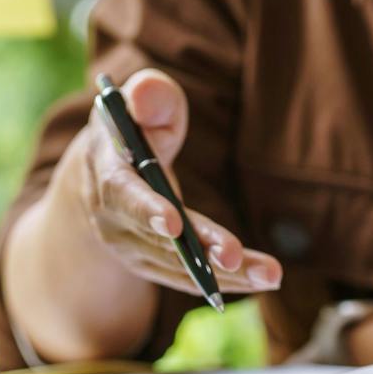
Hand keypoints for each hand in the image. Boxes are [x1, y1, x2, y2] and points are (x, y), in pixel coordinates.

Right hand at [52, 69, 280, 296]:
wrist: (102, 171)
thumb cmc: (134, 126)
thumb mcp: (138, 104)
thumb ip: (150, 96)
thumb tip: (147, 93)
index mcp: (107, 172)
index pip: (123, 194)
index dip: (147, 209)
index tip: (175, 223)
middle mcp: (113, 219)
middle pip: (158, 239)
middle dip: (197, 250)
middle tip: (233, 256)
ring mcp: (131, 247)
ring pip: (179, 266)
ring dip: (225, 273)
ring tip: (269, 274)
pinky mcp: (152, 263)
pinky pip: (188, 277)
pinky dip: (225, 281)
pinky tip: (262, 279)